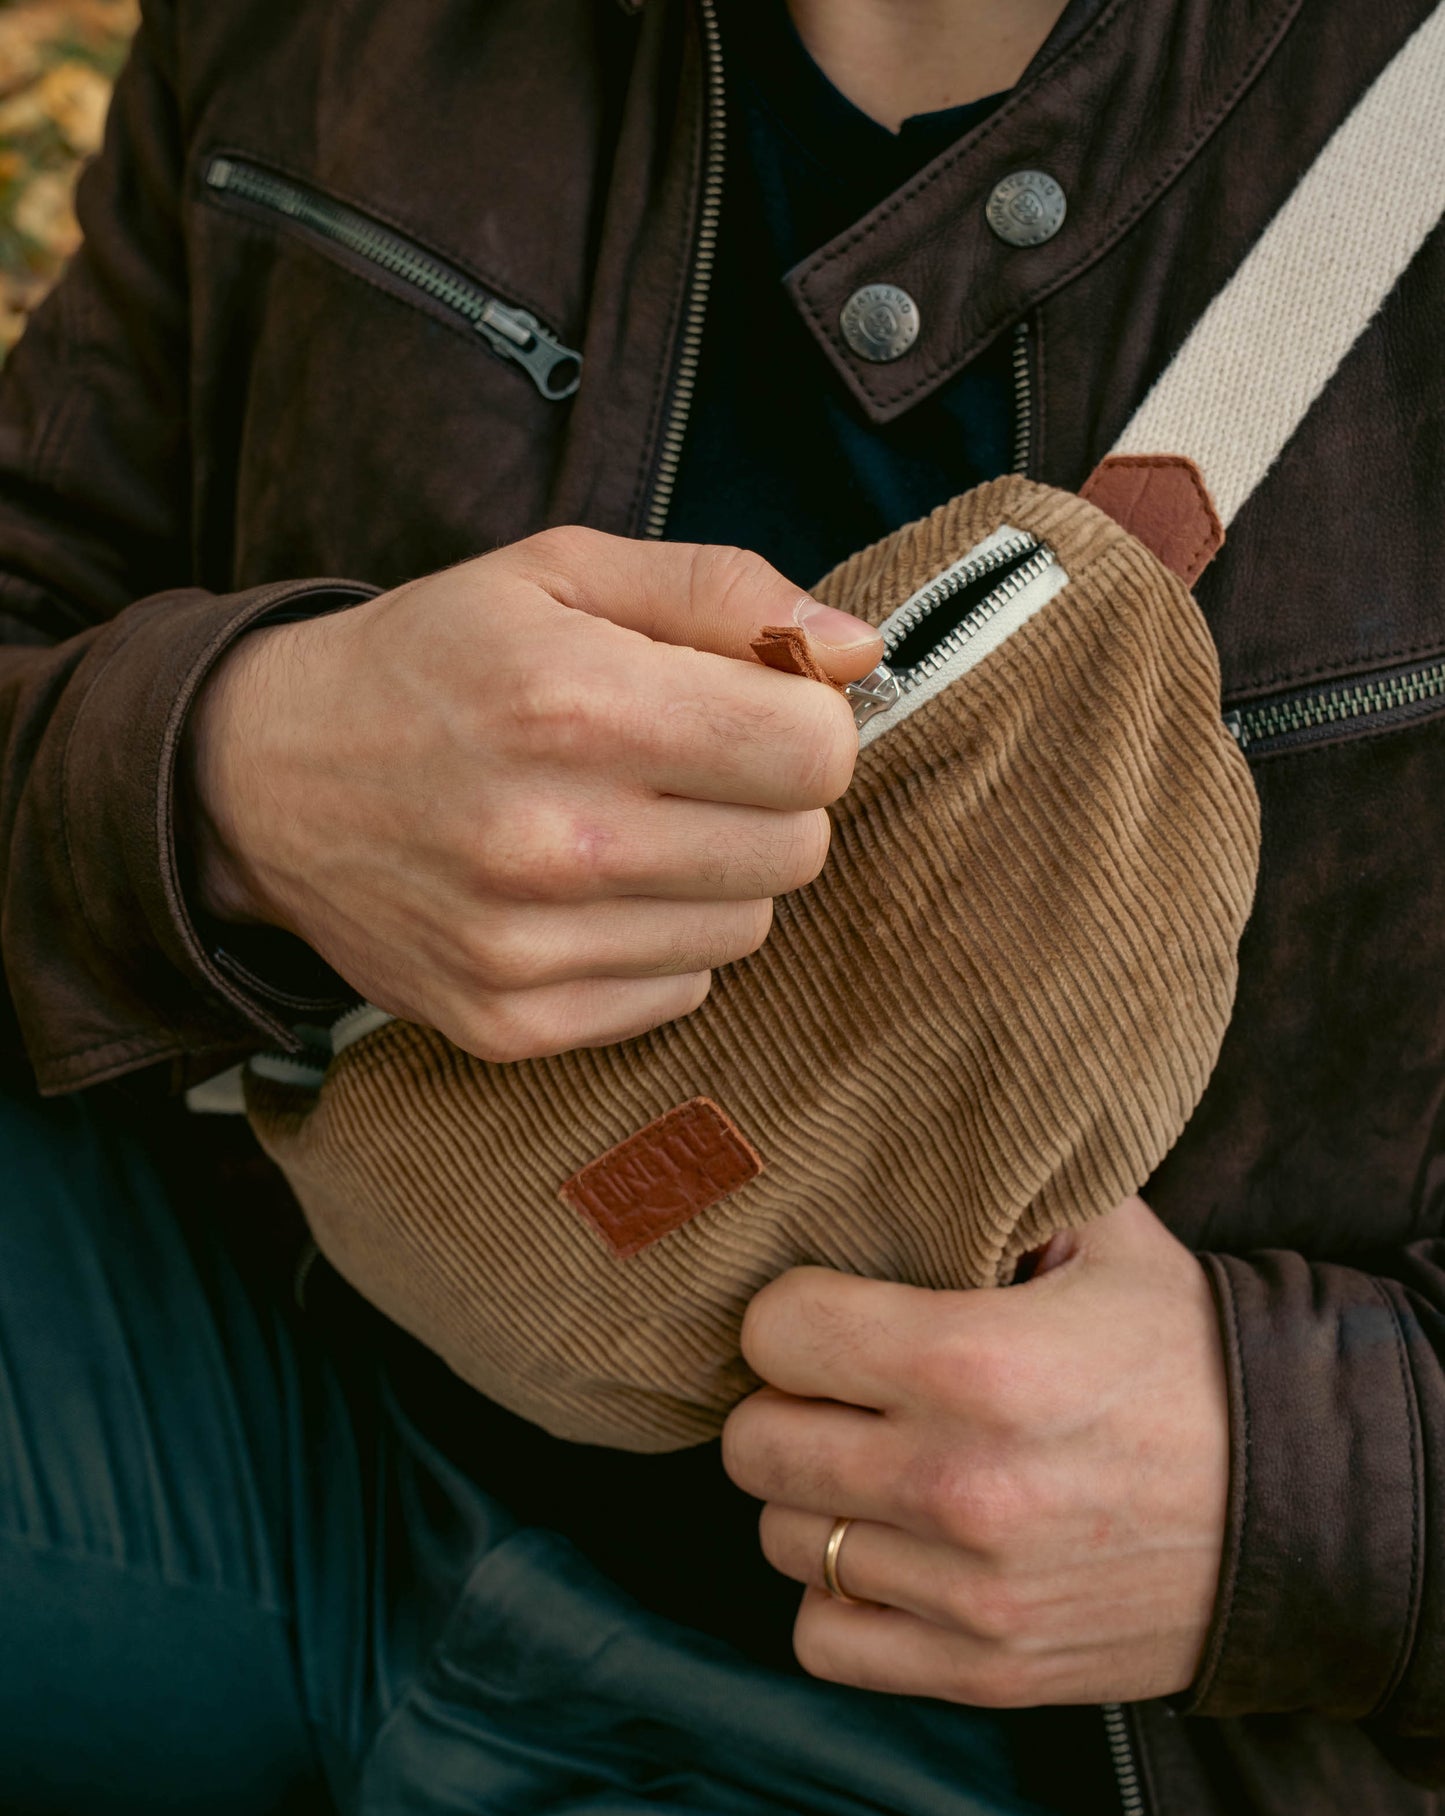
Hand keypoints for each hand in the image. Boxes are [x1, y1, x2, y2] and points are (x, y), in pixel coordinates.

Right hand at [184, 530, 880, 1059]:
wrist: (265, 781)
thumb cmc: (431, 663)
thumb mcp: (561, 574)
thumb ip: (722, 593)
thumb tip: (860, 650)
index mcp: (575, 703)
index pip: (812, 752)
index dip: (809, 724)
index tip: (761, 711)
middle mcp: (554, 838)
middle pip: (797, 849)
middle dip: (770, 799)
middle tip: (693, 767)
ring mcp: (529, 947)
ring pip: (746, 929)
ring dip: (716, 875)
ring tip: (630, 825)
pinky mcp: (513, 1023)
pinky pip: (679, 994)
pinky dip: (659, 944)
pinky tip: (591, 892)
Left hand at [722, 1199, 1229, 1705]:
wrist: (1309, 1510)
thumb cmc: (1194, 1364)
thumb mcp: (1110, 1242)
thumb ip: (996, 1197)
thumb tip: (901, 1151)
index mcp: (977, 1363)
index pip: (776, 1332)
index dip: (790, 1313)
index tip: (825, 1314)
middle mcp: (959, 1483)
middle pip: (755, 1445)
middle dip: (785, 1406)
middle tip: (834, 1393)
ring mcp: (968, 1590)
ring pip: (783, 1540)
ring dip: (815, 1501)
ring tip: (870, 1469)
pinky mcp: (984, 1668)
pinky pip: (824, 1638)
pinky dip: (838, 1598)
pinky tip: (887, 1553)